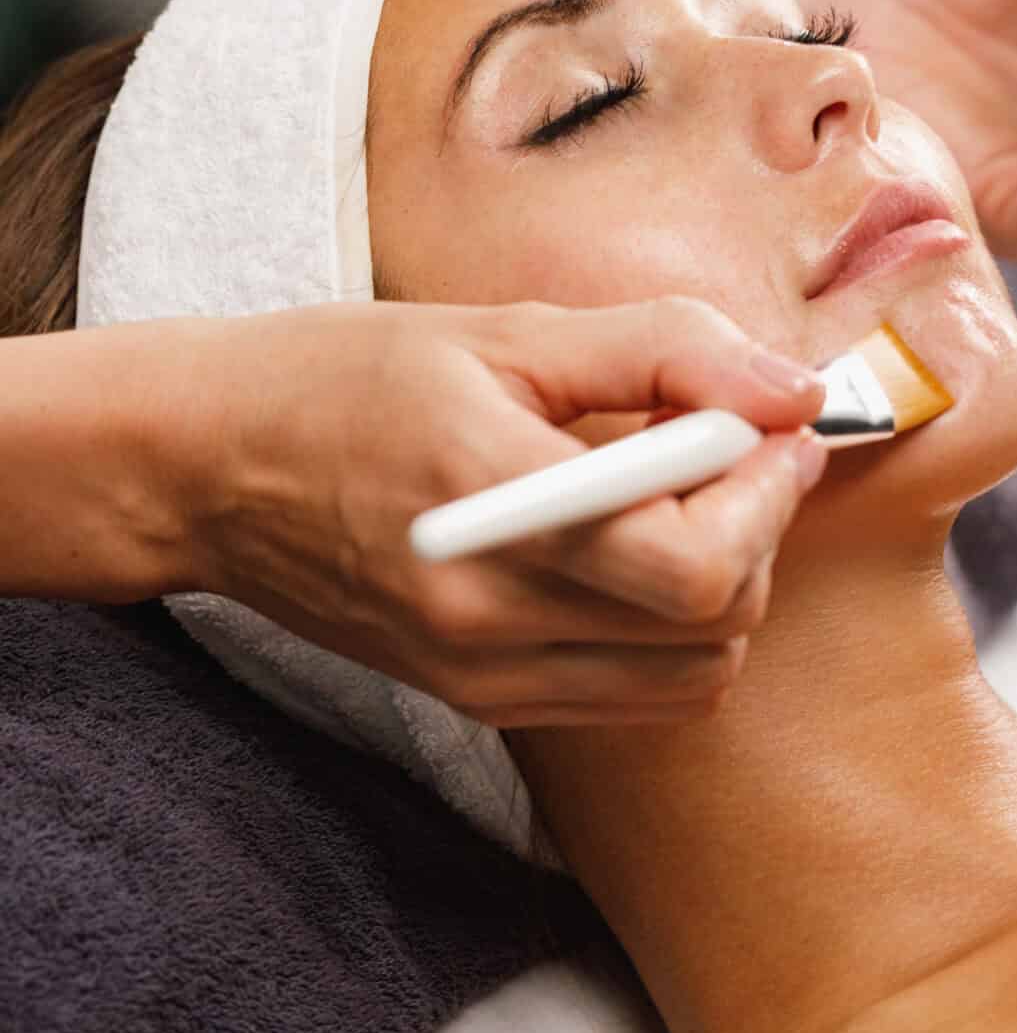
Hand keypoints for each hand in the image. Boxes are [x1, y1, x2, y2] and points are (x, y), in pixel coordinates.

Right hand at [174, 298, 825, 725]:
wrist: (206, 470)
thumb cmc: (347, 379)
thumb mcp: (507, 331)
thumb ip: (665, 353)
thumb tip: (795, 389)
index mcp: (494, 506)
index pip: (694, 563)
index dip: (767, 495)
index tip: (772, 426)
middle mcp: (487, 617)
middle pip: (713, 627)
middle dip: (756, 532)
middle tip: (729, 449)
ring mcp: (481, 674)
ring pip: (691, 677)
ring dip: (721, 588)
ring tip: (674, 498)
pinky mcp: (478, 701)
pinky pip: (632, 696)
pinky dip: (667, 632)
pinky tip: (627, 549)